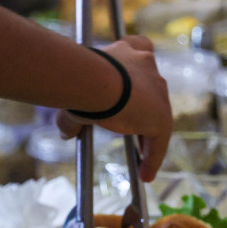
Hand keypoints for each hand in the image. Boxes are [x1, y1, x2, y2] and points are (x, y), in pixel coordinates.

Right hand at [56, 36, 172, 179]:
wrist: (92, 80)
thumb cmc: (77, 81)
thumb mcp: (73, 98)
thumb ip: (72, 116)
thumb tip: (65, 132)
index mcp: (126, 52)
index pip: (139, 54)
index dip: (135, 76)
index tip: (130, 93)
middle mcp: (146, 64)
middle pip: (152, 88)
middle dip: (144, 109)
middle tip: (136, 130)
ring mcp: (157, 89)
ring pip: (158, 115)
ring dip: (150, 135)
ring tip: (143, 158)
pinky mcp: (162, 115)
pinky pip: (159, 141)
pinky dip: (153, 158)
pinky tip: (145, 174)